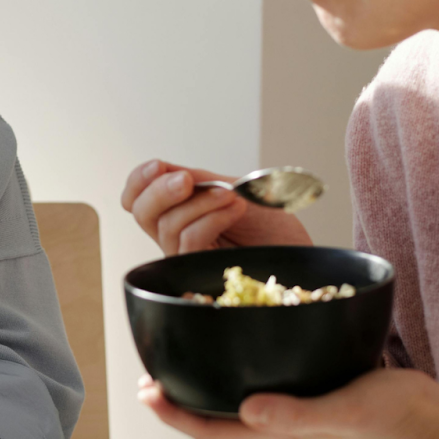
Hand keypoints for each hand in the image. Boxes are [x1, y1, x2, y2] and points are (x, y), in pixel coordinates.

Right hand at [121, 158, 313, 254]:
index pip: (137, 199)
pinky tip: (234, 208)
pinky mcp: (201, 272)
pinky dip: (210, 218)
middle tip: (187, 180)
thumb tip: (163, 170)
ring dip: (200, 203)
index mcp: (180, 212)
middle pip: (141, 213)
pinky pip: (189, 240)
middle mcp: (177, 235)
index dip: (138, 181)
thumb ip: (198, 181)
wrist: (301, 251)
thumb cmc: (272, 226)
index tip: (158, 166)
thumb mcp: (232, 189)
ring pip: (167, 226)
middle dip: (159, 190)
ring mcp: (188, 256)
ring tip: (232, 196)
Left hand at [138, 369, 438, 438]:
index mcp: (280, 434)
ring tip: (180, 363)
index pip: (212, 431)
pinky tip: (236, 346)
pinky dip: (236, 371)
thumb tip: (247, 410)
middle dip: (179, 401)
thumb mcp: (346, 408)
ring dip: (204, 387)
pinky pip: (261, 388)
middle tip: (149, 375)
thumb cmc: (391, 410)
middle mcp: (280, 427)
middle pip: (215, 420)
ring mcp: (294, 413)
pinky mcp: (309, 395)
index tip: (145, 392)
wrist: (430, 412)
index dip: (174, 415)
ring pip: (234, 405)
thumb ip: (298, 413)